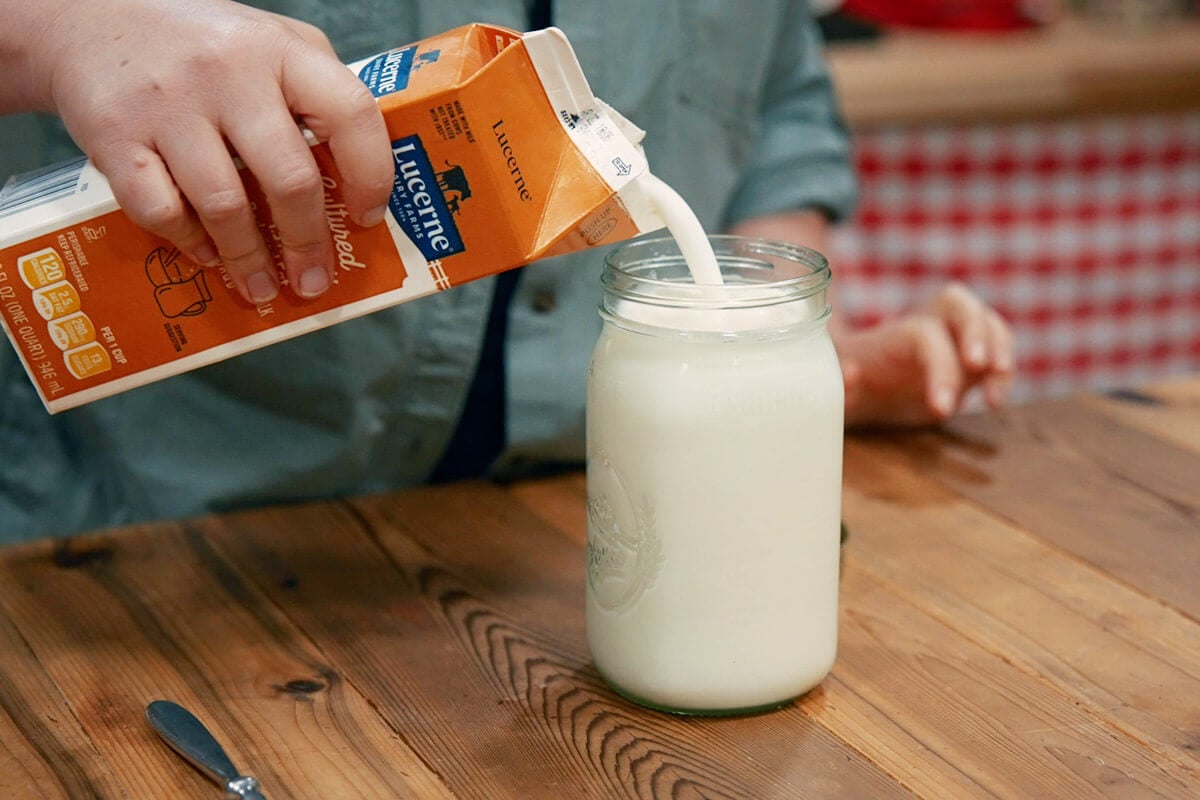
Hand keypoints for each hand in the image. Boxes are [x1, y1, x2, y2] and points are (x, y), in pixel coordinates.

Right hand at [20, 0, 392, 303]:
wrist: (88, 16)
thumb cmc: (201, 42)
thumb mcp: (272, 41)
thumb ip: (317, 92)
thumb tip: (362, 177)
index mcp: (280, 50)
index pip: (349, 114)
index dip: (371, 174)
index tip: (368, 216)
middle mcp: (227, 74)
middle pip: (288, 177)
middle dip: (308, 241)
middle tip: (314, 278)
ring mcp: (168, 105)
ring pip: (224, 205)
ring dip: (248, 258)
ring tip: (262, 287)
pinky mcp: (114, 134)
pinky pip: (160, 210)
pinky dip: (187, 241)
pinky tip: (205, 253)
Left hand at [835, 283, 1014, 427]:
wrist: (859, 383)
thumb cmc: (847, 382)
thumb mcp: (836, 386)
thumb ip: (840, 383)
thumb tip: (850, 375)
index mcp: (896, 333)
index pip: (926, 336)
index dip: (940, 368)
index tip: (941, 408)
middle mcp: (927, 325)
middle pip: (959, 305)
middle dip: (977, 333)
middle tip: (980, 368)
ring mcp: (953, 337)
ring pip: (986, 322)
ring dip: (1001, 352)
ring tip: (994, 396)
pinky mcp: (971, 355)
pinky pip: (997, 349)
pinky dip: (1004, 370)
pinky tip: (995, 400)